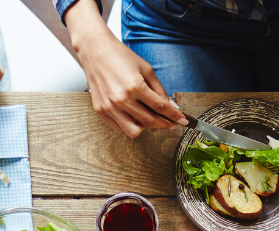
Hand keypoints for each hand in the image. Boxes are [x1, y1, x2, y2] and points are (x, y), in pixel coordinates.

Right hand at [66, 0, 183, 137]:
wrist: (95, 51)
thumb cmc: (120, 56)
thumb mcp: (145, 69)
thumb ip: (159, 89)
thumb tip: (171, 106)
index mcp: (135, 86)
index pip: (160, 107)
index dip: (174, 116)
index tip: (183, 120)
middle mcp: (121, 99)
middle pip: (149, 121)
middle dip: (164, 124)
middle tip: (169, 121)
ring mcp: (109, 106)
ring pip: (134, 131)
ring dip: (145, 127)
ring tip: (148, 117)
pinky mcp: (100, 109)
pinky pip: (119, 128)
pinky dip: (129, 125)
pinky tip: (133, 115)